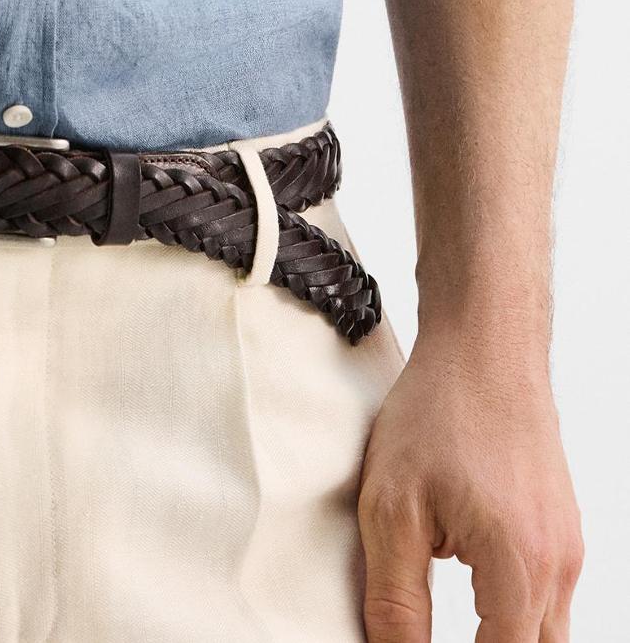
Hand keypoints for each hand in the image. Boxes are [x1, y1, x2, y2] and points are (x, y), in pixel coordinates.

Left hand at [356, 332, 583, 639]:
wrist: (486, 345)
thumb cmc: (439, 411)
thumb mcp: (393, 508)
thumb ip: (396, 601)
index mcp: (519, 567)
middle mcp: (558, 567)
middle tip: (430, 638)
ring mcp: (567, 549)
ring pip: (547, 634)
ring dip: (503, 638)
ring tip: (455, 624)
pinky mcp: (561, 532)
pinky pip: (547, 599)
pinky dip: (515, 614)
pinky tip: (473, 593)